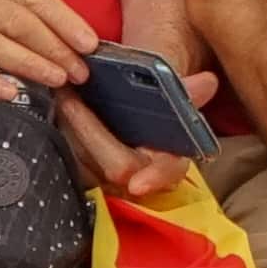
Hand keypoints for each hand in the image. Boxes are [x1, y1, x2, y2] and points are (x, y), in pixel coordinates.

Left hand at [54, 90, 194, 206]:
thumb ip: (184, 88)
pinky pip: (71, 158)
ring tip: (63, 94)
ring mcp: (111, 174)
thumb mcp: (171, 83)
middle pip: (118, 167)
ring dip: (73, 130)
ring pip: (90, 163)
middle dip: (93, 133)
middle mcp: (142, 171)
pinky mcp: (85, 168)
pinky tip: (60, 107)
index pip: (168, 173)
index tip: (137, 184)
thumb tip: (207, 83)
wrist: (137, 92)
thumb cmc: (157, 91)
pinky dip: (65, 132)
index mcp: (171, 157)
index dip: (155, 179)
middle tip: (72, 99)